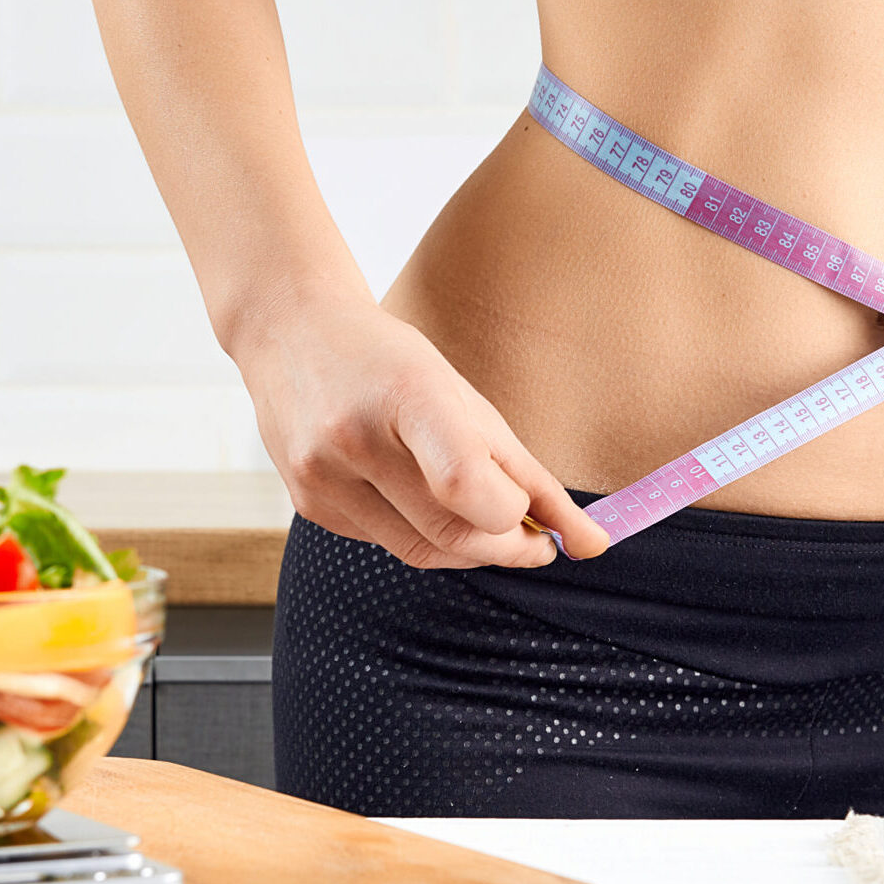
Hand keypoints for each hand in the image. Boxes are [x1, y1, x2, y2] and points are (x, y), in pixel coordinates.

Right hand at [233, 298, 609, 568]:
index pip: (465, 484)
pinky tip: (420, 500)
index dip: (514, 517)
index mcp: (405, 395)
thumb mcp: (466, 397)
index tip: (542, 524)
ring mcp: (321, 477)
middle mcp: (353, 439)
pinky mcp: (307, 504)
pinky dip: (420, 534)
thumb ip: (528, 475)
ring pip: (419, 552)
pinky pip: (385, 543)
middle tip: (534, 541)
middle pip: (451, 533)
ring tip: (486, 521)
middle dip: (504, 548)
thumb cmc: (391, 359)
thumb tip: (592, 545)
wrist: (290, 331)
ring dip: (467, 549)